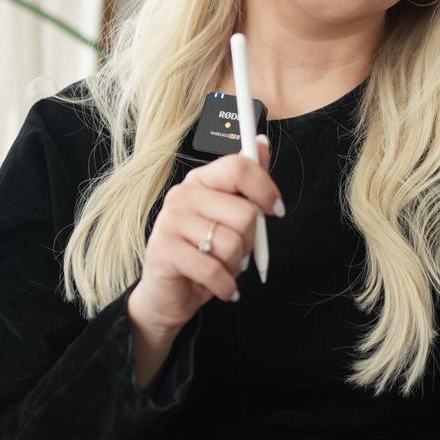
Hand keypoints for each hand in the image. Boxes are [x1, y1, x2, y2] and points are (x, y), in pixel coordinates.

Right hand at [129, 134, 283, 338]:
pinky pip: (213, 269)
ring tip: (222, 268)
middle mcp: (183, 195)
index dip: (265, 189)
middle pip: (244, 213)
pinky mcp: (163, 250)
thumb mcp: (229, 218)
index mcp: (201, 180)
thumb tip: (262, 144)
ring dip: (235, 267)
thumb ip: (247, 183)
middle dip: (250, 243)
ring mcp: (170, 221)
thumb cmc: (203, 254)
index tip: (276, 210)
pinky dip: (225, 286)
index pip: (239, 167)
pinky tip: (223, 289)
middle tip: (236, 254)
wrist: (168, 295)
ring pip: (231, 244)